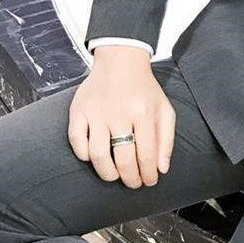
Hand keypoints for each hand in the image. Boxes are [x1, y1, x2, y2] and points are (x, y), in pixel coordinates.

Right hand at [67, 47, 175, 188]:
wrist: (120, 60)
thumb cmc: (143, 87)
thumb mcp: (164, 109)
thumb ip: (166, 140)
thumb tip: (161, 169)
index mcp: (143, 113)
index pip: (147, 156)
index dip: (149, 175)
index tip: (149, 181)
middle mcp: (119, 114)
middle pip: (123, 160)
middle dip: (130, 179)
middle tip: (133, 182)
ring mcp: (96, 113)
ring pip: (98, 155)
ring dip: (108, 173)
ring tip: (115, 175)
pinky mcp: (79, 110)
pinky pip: (76, 142)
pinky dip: (84, 155)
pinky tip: (95, 157)